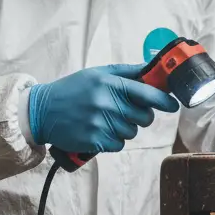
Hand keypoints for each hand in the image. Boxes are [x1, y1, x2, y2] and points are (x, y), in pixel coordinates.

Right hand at [28, 64, 178, 154]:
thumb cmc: (72, 89)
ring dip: (125, 128)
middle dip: (141, 115)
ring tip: (107, 120)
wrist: (42, 111)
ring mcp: (101, 124)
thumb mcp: (97, 73)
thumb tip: (153, 69)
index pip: (148, 93)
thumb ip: (126, 72)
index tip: (173, 105)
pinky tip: (100, 131)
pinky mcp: (95, 141)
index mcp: (110, 83)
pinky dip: (113, 140)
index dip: (165, 101)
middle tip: (127, 111)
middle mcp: (107, 103)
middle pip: (145, 117)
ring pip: (132, 132)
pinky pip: (119, 145)